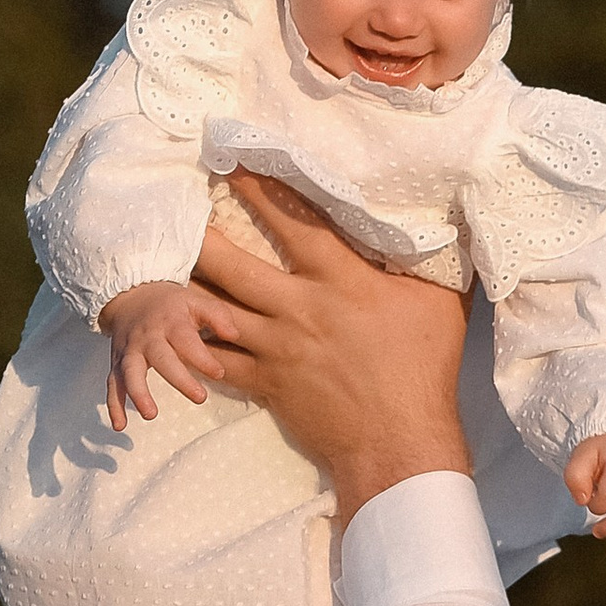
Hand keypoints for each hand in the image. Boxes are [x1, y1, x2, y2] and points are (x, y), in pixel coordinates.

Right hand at [95, 278, 223, 432]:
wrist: (129, 295)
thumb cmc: (170, 305)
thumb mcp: (195, 301)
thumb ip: (217, 315)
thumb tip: (233, 334)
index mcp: (170, 322)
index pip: (186, 340)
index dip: (202, 357)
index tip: (219, 373)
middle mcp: (148, 337)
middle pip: (161, 358)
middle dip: (179, 379)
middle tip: (200, 398)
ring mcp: (130, 351)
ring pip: (130, 372)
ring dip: (138, 393)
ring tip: (150, 414)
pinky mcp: (117, 363)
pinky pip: (113, 385)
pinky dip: (114, 405)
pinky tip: (120, 425)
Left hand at [189, 175, 470, 523]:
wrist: (399, 446)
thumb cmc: (425, 372)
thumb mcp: (440, 306)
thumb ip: (431, 260)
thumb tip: (448, 220)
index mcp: (341, 283)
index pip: (295, 223)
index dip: (261, 188)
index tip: (232, 159)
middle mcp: (299, 310)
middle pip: (232, 264)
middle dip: (200, 231)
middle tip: (171, 205)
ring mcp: (275, 349)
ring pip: (212, 310)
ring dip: (183, 285)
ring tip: (157, 261)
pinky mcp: (264, 383)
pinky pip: (215, 360)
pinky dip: (190, 344)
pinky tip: (166, 327)